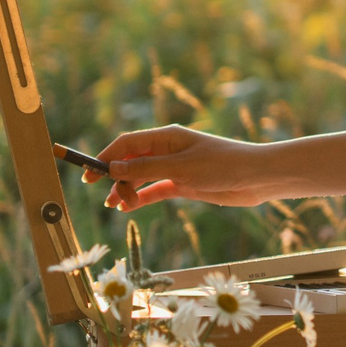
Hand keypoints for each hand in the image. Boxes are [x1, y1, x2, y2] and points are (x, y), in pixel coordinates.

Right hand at [96, 126, 283, 210]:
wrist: (256, 178)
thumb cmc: (223, 165)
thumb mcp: (181, 168)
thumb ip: (147, 168)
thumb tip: (113, 167)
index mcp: (166, 138)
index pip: (127, 143)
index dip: (106, 156)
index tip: (89, 173)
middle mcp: (168, 151)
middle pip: (131, 161)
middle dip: (114, 176)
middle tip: (103, 196)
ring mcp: (175, 168)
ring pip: (141, 177)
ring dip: (126, 189)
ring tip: (115, 206)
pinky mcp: (185, 184)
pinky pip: (156, 190)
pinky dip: (142, 197)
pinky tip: (128, 208)